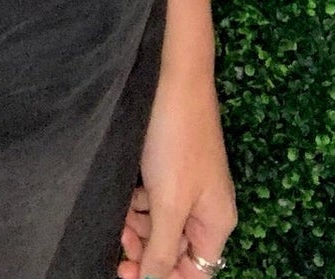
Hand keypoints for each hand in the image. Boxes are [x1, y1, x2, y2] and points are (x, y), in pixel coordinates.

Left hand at [116, 67, 236, 278]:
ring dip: (138, 229)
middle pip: (176, 250)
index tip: (129, 273)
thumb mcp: (168, 202)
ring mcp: (187, 186)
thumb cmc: (176, 141)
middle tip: (118, 245)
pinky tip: (122, 197)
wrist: (171, 76)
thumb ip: (162, 248)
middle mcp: (206, 209)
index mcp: (216, 223)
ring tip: (118, 219)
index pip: (196, 272)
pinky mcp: (169, 166)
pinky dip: (136, 205)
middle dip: (147, 252)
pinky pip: (152, 200)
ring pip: (160, 225)